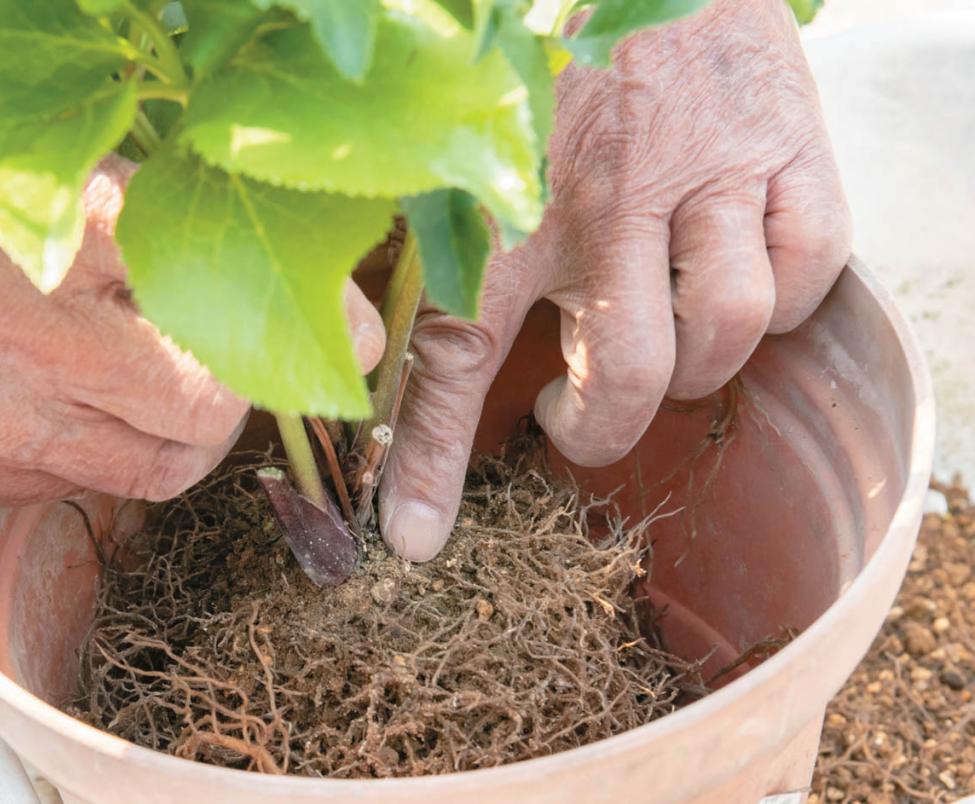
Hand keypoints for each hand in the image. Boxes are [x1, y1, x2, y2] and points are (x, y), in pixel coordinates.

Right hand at [0, 156, 384, 503]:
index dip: (289, 346)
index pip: (215, 335)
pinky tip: (62, 402)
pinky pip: (67, 488)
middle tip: (229, 371)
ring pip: (143, 475)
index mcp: (52, 251)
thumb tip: (339, 308)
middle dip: (230, 406)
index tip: (350, 342)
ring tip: (145, 384)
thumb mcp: (67, 185)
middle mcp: (10, 349)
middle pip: (193, 427)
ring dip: (170, 438)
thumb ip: (186, 238)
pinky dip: (93, 451)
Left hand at [379, 0, 850, 559]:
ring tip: (654, 349)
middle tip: (570, 415)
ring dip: (695, 369)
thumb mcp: (456, 145)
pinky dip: (782, 298)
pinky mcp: (784, 144)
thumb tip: (363, 342)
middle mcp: (608, 197)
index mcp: (505, 198)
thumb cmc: (527, 53)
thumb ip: (417, 244)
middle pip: (630, 368)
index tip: (419, 541)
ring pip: (729, 325)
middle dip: (600, 427)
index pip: (453, 353)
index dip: (430, 462)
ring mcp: (706, 171)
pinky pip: (809, 262)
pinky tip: (735, 282)